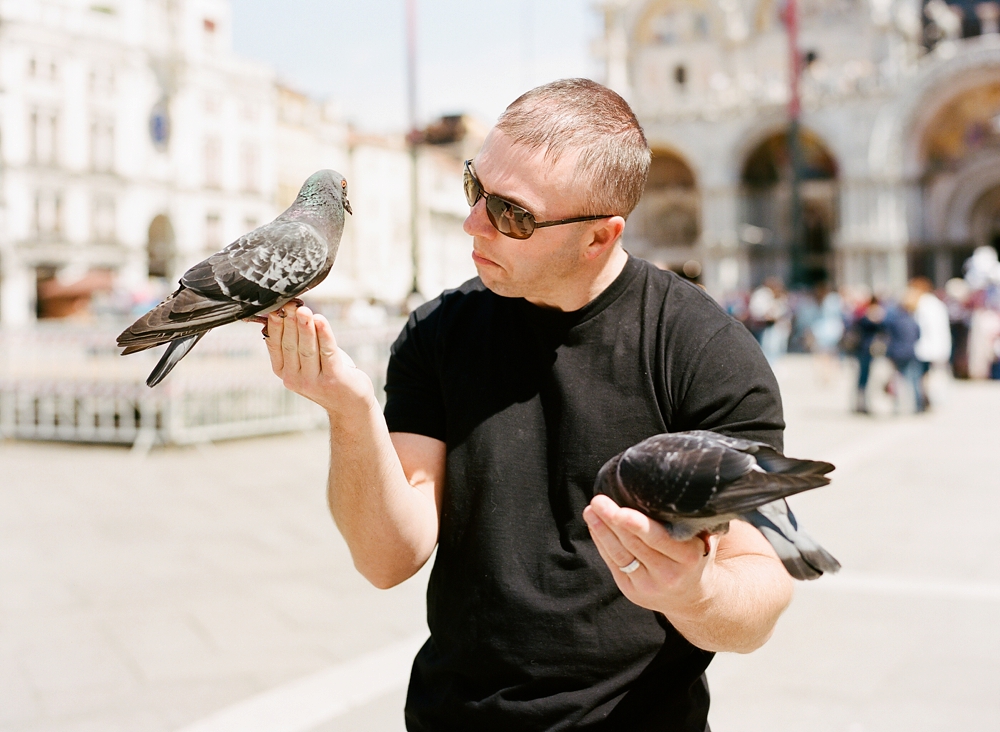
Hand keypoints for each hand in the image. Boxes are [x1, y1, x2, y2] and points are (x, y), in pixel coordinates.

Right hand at [264, 303, 375, 416]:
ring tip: (303, 310)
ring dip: (305, 327)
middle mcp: (294, 378)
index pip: (275, 344)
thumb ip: (295, 341)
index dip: (276, 324)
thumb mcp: (305, 360)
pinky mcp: (333, 379)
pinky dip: (324, 335)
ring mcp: (313, 381)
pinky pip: (327, 352)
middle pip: (290, 345)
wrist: (350, 403)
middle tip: (290, 303)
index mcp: (283, 371)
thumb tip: (286, 310)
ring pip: (307, 349)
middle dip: (290, 322)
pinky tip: (321, 320)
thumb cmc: (326, 374)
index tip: (276, 305)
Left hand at [582, 494, 717, 616]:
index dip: (638, 525)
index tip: (621, 510)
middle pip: (634, 544)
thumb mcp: (701, 539)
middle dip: (613, 520)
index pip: (659, 539)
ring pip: (620, 554)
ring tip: (590, 510)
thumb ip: (689, 519)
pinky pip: (613, 563)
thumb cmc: (694, 556)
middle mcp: (669, 574)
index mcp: (688, 557)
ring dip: (602, 530)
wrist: (692, 597)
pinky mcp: (632, 591)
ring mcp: (648, 585)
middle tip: (598, 500)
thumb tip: (670, 489)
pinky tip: (594, 525)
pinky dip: (601, 542)